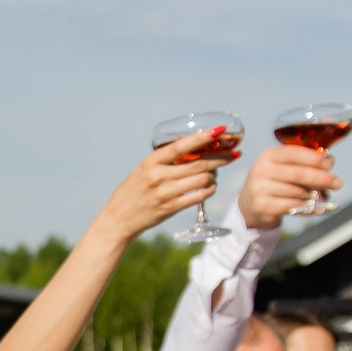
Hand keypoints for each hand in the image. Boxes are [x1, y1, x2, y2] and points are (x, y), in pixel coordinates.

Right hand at [93, 130, 230, 240]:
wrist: (118, 219)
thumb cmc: (132, 192)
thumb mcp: (142, 170)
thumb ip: (163, 162)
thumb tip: (191, 150)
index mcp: (151, 162)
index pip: (182, 145)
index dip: (203, 137)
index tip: (220, 131)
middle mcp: (158, 176)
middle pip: (199, 164)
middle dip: (221, 158)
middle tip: (233, 153)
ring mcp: (165, 193)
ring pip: (202, 180)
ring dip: (214, 176)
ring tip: (214, 175)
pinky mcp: (171, 208)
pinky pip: (198, 196)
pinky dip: (209, 190)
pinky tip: (210, 187)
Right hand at [238, 146, 341, 230]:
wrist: (249, 206)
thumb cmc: (273, 183)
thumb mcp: (283, 167)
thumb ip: (303, 163)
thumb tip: (329, 161)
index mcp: (269, 155)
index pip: (293, 153)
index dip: (313, 158)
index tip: (330, 163)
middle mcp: (262, 170)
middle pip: (297, 174)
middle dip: (321, 178)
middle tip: (338, 183)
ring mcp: (260, 189)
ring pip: (296, 192)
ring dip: (315, 195)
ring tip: (325, 196)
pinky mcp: (262, 206)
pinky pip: (291, 207)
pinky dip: (308, 208)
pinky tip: (319, 208)